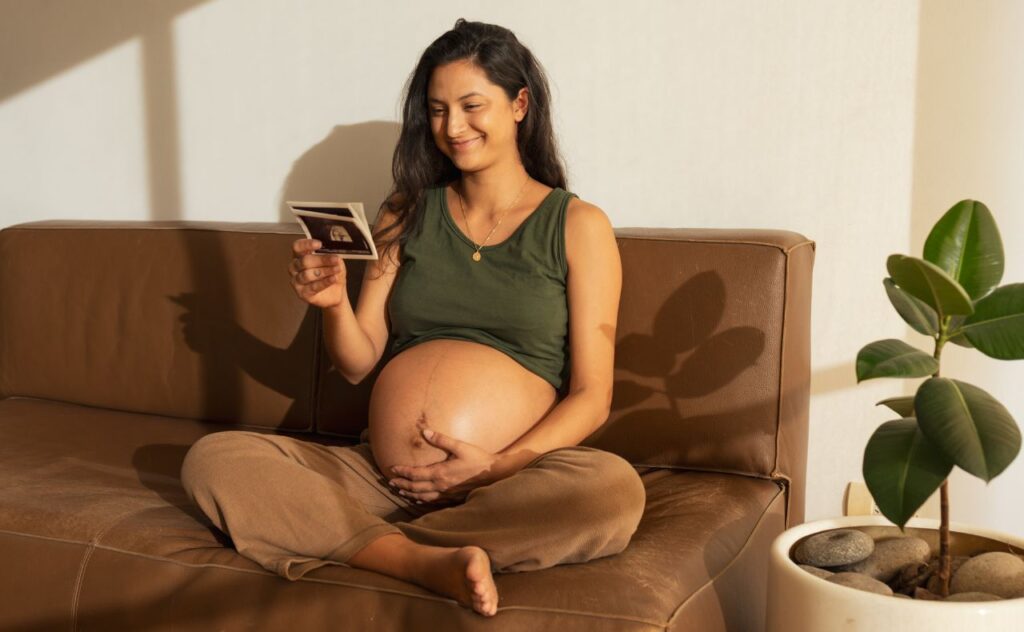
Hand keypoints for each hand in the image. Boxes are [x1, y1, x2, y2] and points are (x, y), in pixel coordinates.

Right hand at [288, 238, 346, 307]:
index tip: (319, 244)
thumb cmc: (331, 274)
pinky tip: (333, 278)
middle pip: (304, 261)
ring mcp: (296, 281)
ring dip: (324, 271)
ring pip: (308, 274)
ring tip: (336, 270)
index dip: (306, 244)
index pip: (298, 247)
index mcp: (300, 256)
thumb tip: (333, 252)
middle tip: (335, 259)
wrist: (336, 292)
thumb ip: (331, 255)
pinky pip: (313, 287)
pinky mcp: (302, 293)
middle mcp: (295, 267)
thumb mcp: (335, 261)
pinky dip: (325, 282)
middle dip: (322, 260)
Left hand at [387, 429, 504, 503]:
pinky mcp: (452, 498)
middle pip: (415, 487)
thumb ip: (441, 439)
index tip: (392, 469)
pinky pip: (433, 501)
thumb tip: (424, 431)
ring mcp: (446, 494)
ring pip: (423, 496)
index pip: (415, 474)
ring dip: (410, 493)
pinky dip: (423, 500)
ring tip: (400, 491)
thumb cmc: (478, 459)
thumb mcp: (460, 446)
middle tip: (390, 482)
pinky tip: (419, 499)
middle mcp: (440, 486)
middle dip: (402, 484)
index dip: (402, 472)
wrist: (494, 475)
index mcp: (440, 473)